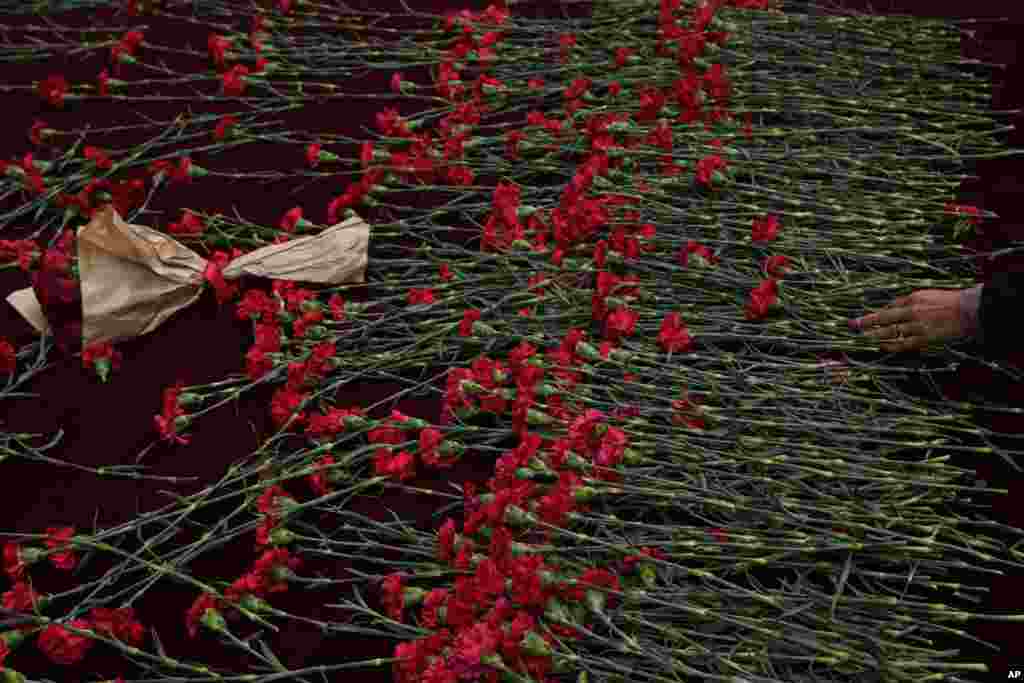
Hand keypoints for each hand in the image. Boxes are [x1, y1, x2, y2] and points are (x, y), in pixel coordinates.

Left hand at [848, 289, 966, 352]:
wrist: (969, 310)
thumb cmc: (948, 302)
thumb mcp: (926, 295)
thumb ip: (907, 302)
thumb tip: (890, 309)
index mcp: (913, 298)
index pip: (889, 308)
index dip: (874, 315)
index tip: (861, 319)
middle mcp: (912, 311)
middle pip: (883, 319)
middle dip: (866, 323)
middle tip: (852, 326)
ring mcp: (917, 326)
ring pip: (890, 332)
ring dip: (875, 335)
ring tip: (863, 338)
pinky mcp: (924, 338)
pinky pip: (903, 344)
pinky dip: (890, 345)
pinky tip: (882, 346)